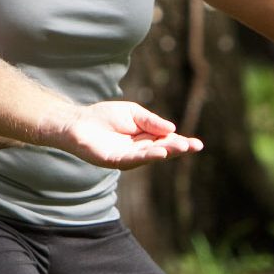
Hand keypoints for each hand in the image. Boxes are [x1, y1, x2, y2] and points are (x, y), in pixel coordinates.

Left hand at [59, 100, 203, 168]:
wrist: (77, 122)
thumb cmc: (104, 116)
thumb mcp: (133, 113)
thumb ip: (151, 121)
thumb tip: (171, 128)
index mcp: (145, 138)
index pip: (166, 141)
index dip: (181, 143)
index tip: (196, 144)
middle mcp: (139, 150)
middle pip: (162, 150)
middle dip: (178, 148)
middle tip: (194, 146)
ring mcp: (127, 157)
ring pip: (151, 156)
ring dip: (167, 152)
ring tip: (181, 147)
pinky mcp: (115, 160)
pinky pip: (134, 159)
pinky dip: (148, 156)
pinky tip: (160, 152)